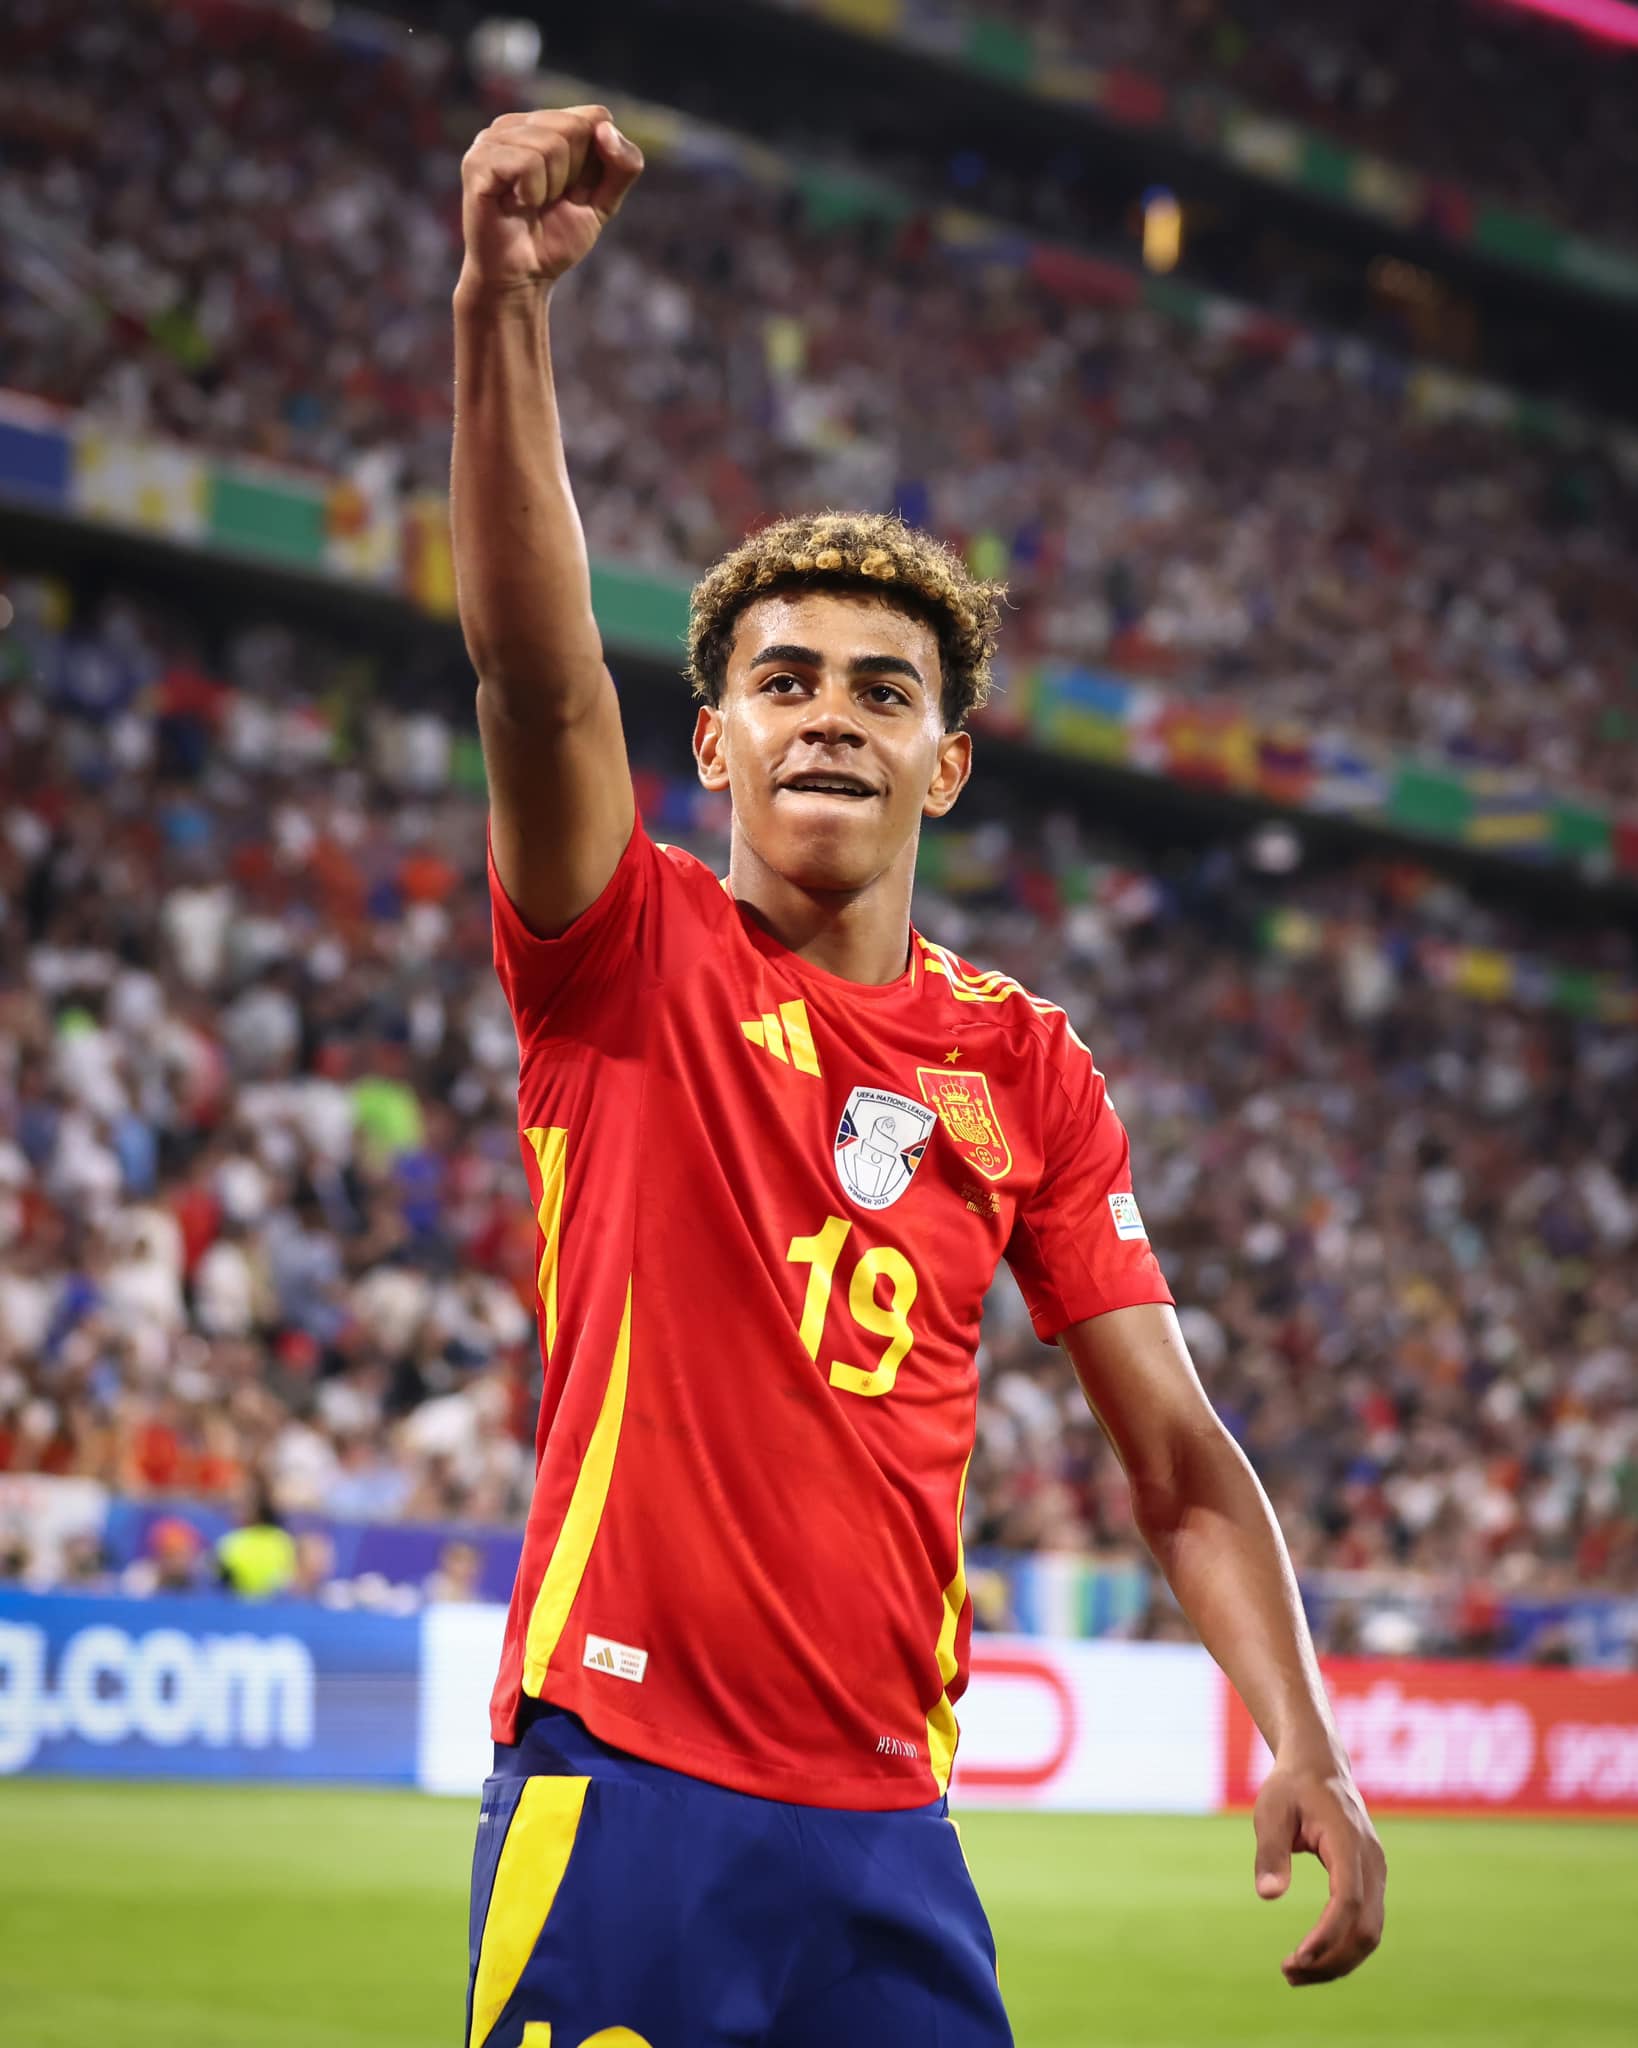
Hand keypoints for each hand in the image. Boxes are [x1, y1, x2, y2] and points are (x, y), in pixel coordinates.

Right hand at [458, 106, 643, 294]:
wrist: (522, 278)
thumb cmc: (556, 239)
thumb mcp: (603, 203)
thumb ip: (623, 166)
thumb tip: (606, 126)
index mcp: (546, 125)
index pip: (595, 116)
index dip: (596, 162)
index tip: (574, 189)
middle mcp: (518, 124)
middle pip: (573, 127)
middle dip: (573, 175)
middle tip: (550, 200)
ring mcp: (493, 138)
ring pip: (550, 145)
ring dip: (551, 188)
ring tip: (531, 204)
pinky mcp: (478, 160)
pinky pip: (526, 163)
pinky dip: (532, 193)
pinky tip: (516, 204)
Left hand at [1252, 1755, 1385, 1984]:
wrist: (1319, 1765)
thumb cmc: (1291, 1786)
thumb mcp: (1271, 1810)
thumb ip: (1271, 1852)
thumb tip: (1268, 1896)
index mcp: (1349, 1841)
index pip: (1347, 1901)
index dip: (1326, 1936)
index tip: (1296, 1958)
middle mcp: (1371, 1861)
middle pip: (1365, 1928)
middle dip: (1331, 1960)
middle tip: (1289, 1974)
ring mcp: (1376, 1872)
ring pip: (1370, 1932)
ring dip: (1338, 1961)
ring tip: (1295, 1974)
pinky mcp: (1371, 1880)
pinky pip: (1365, 1923)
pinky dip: (1343, 1947)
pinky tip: (1314, 1956)